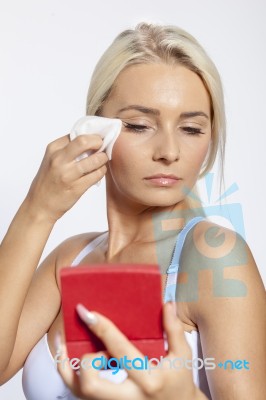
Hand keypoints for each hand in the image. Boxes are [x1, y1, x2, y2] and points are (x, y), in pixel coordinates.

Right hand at [25, 134, 107, 221]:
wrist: (39, 206)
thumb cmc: (47, 182)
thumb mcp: (51, 160)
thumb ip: (67, 149)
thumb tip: (89, 140)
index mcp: (53, 149)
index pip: (77, 133)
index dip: (91, 135)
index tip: (97, 139)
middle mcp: (59, 159)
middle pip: (85, 141)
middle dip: (99, 142)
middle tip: (103, 147)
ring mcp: (68, 174)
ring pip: (96, 159)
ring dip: (103, 159)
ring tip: (102, 161)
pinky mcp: (76, 187)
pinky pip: (97, 175)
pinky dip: (101, 171)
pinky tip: (98, 172)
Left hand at [57, 302, 206, 399]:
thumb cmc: (178, 382)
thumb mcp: (182, 356)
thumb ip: (174, 329)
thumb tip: (167, 303)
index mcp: (148, 379)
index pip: (120, 351)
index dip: (102, 329)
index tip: (88, 312)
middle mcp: (128, 397)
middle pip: (91, 383)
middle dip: (86, 359)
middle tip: (96, 347)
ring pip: (78, 391)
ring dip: (72, 367)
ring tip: (76, 348)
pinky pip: (79, 393)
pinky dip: (69, 374)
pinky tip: (69, 356)